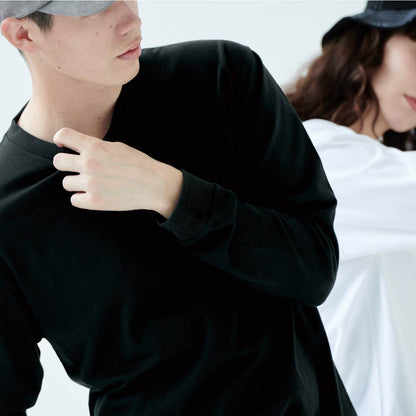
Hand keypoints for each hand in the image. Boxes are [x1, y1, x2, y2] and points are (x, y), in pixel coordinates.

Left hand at [52, 127, 182, 217]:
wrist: (155, 185)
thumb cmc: (139, 165)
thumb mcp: (117, 147)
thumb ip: (96, 147)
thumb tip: (79, 149)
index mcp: (95, 146)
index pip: (63, 135)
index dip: (60, 140)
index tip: (64, 146)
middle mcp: (89, 164)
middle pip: (58, 162)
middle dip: (66, 164)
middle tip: (77, 169)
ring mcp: (90, 184)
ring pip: (65, 183)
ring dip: (76, 183)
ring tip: (91, 184)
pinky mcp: (94, 202)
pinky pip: (74, 200)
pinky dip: (82, 198)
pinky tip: (93, 195)